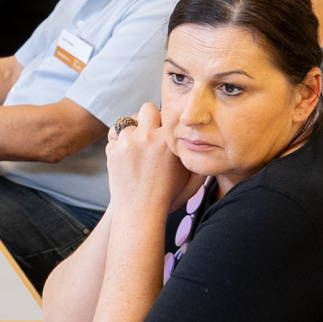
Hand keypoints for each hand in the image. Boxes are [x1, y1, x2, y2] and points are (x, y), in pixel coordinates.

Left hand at [105, 102, 198, 219]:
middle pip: (147, 108)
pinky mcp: (113, 151)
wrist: (140, 212)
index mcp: (168, 141)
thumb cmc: (167, 197)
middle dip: (148, 118)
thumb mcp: (191, 179)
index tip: (164, 130)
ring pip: (128, 122)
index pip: (168, 113)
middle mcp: (148, 137)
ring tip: (136, 147)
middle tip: (149, 132)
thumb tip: (209, 146)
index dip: (166, 121)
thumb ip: (200, 161)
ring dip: (132, 132)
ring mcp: (128, 143)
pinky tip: (126, 154)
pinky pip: (114, 135)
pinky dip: (118, 142)